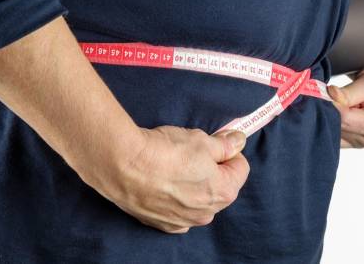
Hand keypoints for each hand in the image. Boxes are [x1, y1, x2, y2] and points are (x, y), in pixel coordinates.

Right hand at [87, 126, 249, 233]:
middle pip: (220, 186)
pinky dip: (174, 198)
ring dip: (192, 183)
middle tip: (192, 151)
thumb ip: (224, 145)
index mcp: (223, 192)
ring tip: (173, 165)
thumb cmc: (165, 152)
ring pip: (197, 199)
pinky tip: (163, 182)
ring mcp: (183, 221)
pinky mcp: (160, 223)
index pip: (240, 167)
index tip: (216, 142)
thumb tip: (238, 141)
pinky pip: (176, 210)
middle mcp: (206, 213)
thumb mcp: (202, 140)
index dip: (228, 151)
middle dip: (212, 169)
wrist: (123, 165)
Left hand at [327, 60, 363, 147]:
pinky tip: (334, 106)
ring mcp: (360, 140)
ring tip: (336, 96)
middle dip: (327, 108)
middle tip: (324, 90)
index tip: (323, 88)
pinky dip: (328, 118)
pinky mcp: (351, 139)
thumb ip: (351, 92)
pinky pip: (332, 131)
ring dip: (327, 113)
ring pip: (331, 130)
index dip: (331, 103)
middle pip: (336, 126)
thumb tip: (330, 97)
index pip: (344, 119)